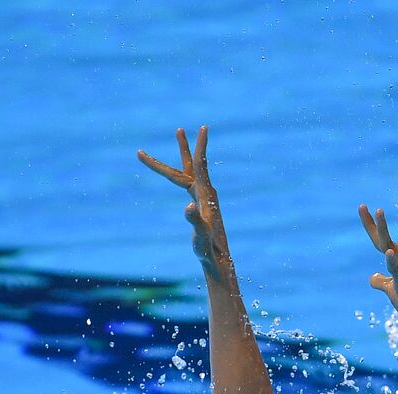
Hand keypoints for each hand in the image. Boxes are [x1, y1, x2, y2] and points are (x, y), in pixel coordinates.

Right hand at [137, 126, 230, 268]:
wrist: (218, 261)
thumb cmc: (207, 250)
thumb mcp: (200, 235)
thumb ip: (194, 221)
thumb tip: (188, 207)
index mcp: (205, 196)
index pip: (199, 166)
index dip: (199, 147)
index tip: (203, 127)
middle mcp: (206, 194)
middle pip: (192, 166)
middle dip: (183, 147)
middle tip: (179, 128)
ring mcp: (204, 199)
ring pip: (190, 173)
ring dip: (184, 155)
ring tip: (180, 135)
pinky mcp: (202, 206)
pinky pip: (191, 184)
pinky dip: (185, 174)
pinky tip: (185, 174)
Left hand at [358, 194, 397, 336]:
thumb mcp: (393, 289)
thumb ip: (382, 281)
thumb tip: (373, 277)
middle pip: (387, 237)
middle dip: (375, 222)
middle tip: (361, 206)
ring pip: (389, 248)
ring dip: (381, 231)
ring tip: (376, 211)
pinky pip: (396, 272)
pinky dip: (391, 263)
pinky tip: (387, 253)